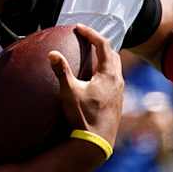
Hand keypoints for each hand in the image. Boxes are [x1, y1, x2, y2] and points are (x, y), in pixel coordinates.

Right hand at [50, 23, 123, 147]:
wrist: (97, 143)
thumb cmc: (83, 118)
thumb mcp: (69, 93)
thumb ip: (62, 72)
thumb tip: (52, 54)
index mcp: (109, 74)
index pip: (103, 45)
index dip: (91, 34)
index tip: (79, 28)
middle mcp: (118, 81)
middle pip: (112, 54)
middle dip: (99, 44)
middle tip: (86, 39)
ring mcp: (119, 93)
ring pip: (115, 68)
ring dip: (104, 59)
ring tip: (90, 57)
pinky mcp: (117, 103)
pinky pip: (113, 80)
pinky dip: (105, 72)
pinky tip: (94, 80)